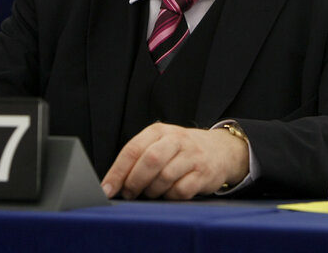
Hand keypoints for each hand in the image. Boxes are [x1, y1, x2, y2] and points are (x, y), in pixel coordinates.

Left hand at [100, 122, 248, 199]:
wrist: (221, 150)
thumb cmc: (181, 150)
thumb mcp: (159, 143)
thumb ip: (138, 157)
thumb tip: (113, 183)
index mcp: (159, 131)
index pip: (133, 149)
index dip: (117, 172)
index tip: (106, 189)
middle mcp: (176, 140)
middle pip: (150, 161)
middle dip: (134, 182)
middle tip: (129, 193)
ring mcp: (192, 156)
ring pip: (164, 177)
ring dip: (152, 191)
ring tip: (150, 193)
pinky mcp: (204, 173)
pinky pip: (180, 191)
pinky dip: (170, 197)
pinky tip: (169, 194)